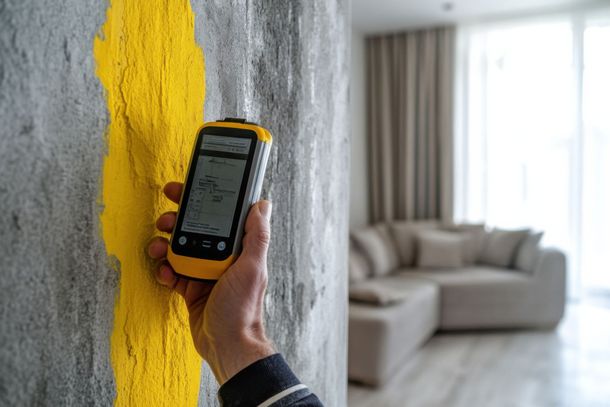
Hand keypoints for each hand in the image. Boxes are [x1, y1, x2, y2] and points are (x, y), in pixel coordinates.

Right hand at [147, 182, 274, 383]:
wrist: (227, 345)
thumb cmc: (243, 308)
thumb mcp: (252, 267)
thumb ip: (256, 236)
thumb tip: (262, 204)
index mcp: (237, 249)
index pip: (219, 217)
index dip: (202, 201)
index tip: (185, 191)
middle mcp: (221, 257)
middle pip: (195, 230)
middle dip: (177, 221)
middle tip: (165, 219)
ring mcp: (204, 273)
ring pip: (179, 249)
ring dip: (165, 245)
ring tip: (158, 247)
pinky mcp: (191, 288)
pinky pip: (172, 272)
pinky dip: (165, 270)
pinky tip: (164, 273)